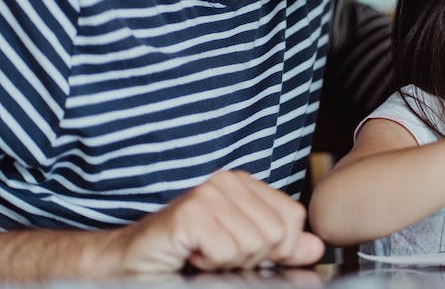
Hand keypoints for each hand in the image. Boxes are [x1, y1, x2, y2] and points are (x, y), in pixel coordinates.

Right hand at [109, 170, 324, 272]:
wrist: (128, 264)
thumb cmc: (184, 254)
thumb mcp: (242, 249)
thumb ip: (281, 247)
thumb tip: (316, 247)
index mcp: (245, 183)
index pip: (292, 217)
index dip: (277, 247)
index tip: (244, 252)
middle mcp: (228, 180)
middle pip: (275, 234)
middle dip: (250, 257)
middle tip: (217, 253)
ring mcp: (208, 193)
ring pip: (252, 244)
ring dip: (226, 262)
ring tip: (202, 252)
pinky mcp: (190, 213)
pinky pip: (227, 251)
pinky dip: (210, 263)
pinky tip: (190, 254)